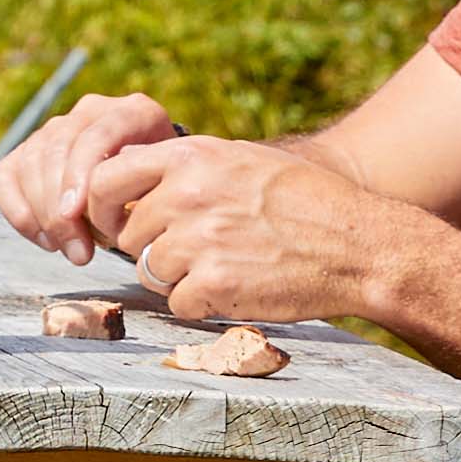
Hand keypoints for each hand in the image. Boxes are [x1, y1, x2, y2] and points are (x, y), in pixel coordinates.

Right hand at [0, 90, 171, 260]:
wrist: (149, 186)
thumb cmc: (160, 193)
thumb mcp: (165, 192)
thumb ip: (142, 195)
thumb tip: (111, 211)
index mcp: (134, 112)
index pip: (97, 134)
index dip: (80, 174)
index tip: (74, 214)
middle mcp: (92, 112)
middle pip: (58, 149)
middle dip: (60, 207)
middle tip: (78, 251)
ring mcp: (57, 128)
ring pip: (31, 163)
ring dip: (43, 215)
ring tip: (68, 250)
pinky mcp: (28, 149)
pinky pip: (6, 177)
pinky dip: (19, 212)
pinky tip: (45, 239)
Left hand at [106, 139, 415, 332]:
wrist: (359, 244)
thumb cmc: (307, 200)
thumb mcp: (243, 159)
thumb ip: (187, 166)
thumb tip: (134, 173)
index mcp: (192, 157)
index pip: (106, 178)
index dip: (101, 206)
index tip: (112, 223)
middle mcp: (188, 194)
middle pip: (128, 235)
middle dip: (153, 249)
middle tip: (198, 252)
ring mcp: (199, 240)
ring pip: (150, 272)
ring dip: (178, 278)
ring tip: (225, 266)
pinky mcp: (213, 284)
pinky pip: (177, 303)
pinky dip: (201, 304)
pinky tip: (237, 288)